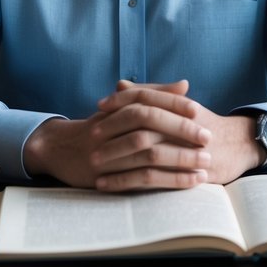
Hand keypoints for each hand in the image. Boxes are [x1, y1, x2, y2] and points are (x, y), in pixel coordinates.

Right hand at [23, 80, 212, 190]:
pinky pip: (142, 179)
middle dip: (180, 130)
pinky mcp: (106, 176)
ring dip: (180, 158)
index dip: (171, 103)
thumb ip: (152, 95)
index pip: (145, 100)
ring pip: (147, 152)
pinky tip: (190, 182)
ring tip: (206, 162)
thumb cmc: (98, 129)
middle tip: (207, 137)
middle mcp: (107, 127)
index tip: (197, 110)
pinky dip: (170, 180)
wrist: (59, 151)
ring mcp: (104, 152)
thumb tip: (184, 84)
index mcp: (114, 108)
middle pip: (147, 122)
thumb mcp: (120, 109)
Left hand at [106, 81, 264, 185]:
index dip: (121, 100)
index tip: (100, 106)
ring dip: (117, 158)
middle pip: (142, 123)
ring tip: (94, 164)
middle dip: (114, 130)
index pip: (145, 98)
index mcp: (179, 106)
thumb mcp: (178, 107)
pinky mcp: (187, 173)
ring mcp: (187, 150)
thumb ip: (151, 96)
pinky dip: (126, 182)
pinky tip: (106, 184)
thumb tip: (120, 85)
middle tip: (92, 136)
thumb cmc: (201, 125)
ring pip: (146, 153)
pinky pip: (152, 180)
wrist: (237, 146)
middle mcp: (183, 125)